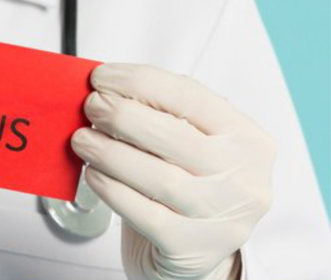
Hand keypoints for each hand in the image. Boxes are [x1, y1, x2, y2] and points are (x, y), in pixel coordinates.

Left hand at [71, 64, 274, 279]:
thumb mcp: (190, 143)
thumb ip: (161, 113)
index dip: (139, 82)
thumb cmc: (189, 186)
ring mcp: (221, 217)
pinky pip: (144, 215)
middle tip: (91, 108)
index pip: (191, 97)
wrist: (195, 252)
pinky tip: (94, 175)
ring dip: (110, 152)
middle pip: (174, 136)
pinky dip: (112, 190)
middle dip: (121, 115)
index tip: (102, 78)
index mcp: (247, 139)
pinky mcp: (192, 248)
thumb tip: (107, 89)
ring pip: (159, 177)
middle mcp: (243, 178)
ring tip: (83, 140)